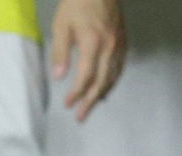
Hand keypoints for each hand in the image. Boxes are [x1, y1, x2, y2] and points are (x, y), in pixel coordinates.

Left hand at [50, 0, 124, 121]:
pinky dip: (112, 81)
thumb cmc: (76, 5)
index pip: (86, 77)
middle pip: (102, 81)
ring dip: (102, 94)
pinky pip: (119, 66)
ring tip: (91, 108)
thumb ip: (60, 52)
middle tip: (81, 118)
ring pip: (113, 75)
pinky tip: (105, 88)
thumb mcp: (61, 27)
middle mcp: (110, 47)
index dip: (76, 94)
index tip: (67, 105)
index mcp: (93, 44)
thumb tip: (58, 77)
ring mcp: (119, 44)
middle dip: (90, 102)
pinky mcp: (122, 41)